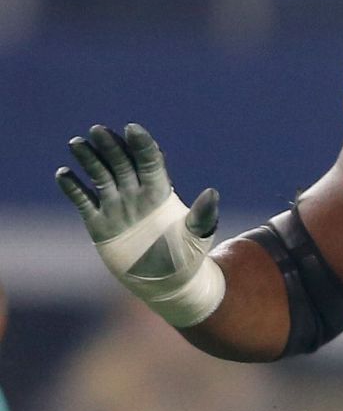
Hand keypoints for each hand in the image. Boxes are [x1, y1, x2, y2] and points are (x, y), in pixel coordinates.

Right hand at [56, 124, 224, 326]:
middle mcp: (137, 194)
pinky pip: (84, 201)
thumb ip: (203, 215)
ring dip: (89, 159)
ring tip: (77, 144)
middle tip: (97, 130)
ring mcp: (117, 207)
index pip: (149, 161)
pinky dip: (73, 188)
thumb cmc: (187, 256)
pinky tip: (63, 175)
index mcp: (160, 192)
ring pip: (100, 176)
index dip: (141, 144)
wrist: (168, 281)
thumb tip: (212, 193)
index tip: (132, 128)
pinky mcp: (100, 224)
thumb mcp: (197, 235)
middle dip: (110, 145)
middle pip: (121, 162)